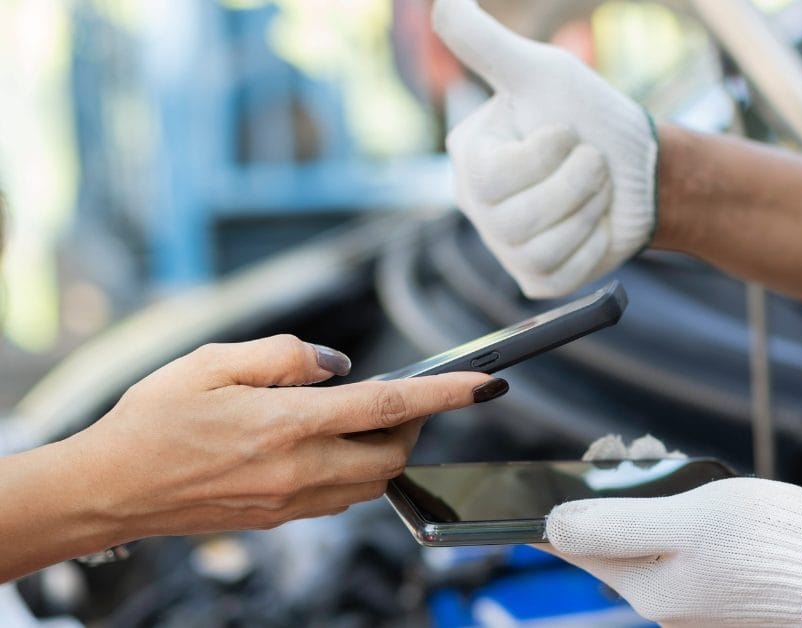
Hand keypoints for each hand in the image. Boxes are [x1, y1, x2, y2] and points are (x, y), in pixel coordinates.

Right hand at [63, 335, 501, 542]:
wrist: (110, 490)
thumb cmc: (153, 420)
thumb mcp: (212, 360)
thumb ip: (286, 355)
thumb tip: (340, 365)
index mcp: (286, 425)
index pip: (390, 408)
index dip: (446, 394)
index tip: (486, 383)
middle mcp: (299, 471)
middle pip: (395, 453)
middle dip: (416, 425)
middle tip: (403, 396)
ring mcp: (293, 503)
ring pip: (374, 481)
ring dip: (386, 449)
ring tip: (362, 418)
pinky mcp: (283, 520)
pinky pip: (343, 498)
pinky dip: (355, 470)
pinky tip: (328, 446)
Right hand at [433, 0, 657, 297]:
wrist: (643, 168)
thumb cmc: (591, 116)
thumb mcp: (543, 73)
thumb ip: (488, 45)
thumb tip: (442, 4)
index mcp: (470, 158)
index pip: (492, 177)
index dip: (545, 154)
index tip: (568, 132)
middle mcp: (479, 205)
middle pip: (515, 219)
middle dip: (576, 184)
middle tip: (593, 162)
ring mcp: (506, 246)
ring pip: (538, 249)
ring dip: (587, 212)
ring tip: (596, 190)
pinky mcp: (537, 278)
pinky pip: (559, 275)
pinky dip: (590, 247)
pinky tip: (594, 226)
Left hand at [545, 477, 801, 626]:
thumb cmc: (771, 543)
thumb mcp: (686, 521)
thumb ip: (617, 525)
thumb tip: (555, 527)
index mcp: (646, 587)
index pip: (577, 549)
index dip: (561, 509)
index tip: (554, 479)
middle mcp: (664, 601)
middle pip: (613, 540)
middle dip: (611, 490)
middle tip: (623, 450)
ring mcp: (694, 597)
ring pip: (648, 539)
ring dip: (645, 496)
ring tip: (656, 457)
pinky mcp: (720, 587)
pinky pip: (678, 546)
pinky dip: (676, 513)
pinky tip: (689, 488)